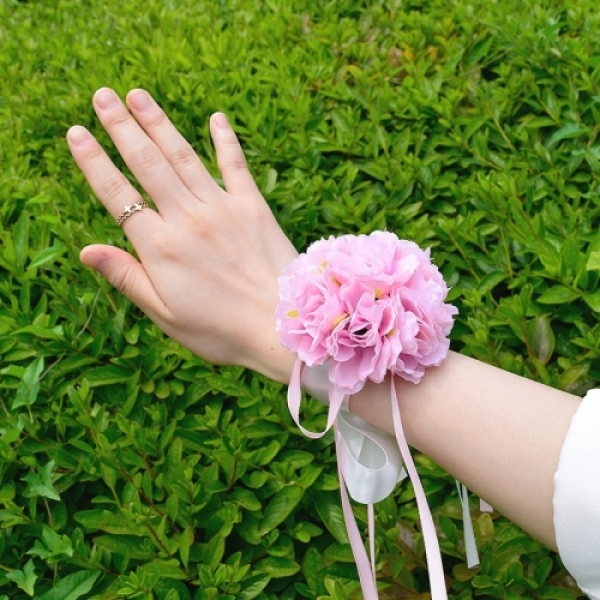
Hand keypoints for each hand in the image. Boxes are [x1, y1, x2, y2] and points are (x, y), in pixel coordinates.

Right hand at [67, 88, 296, 382]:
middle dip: (122, 127)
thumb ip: (127, 278)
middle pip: (148, 164)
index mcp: (160, 247)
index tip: (77, 132)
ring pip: (184, 157)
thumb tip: (86, 251)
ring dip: (160, 124)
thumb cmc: (220, 330)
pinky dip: (226, 140)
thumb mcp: (165, 314)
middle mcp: (188, 219)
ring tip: (139, 96)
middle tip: (103, 96)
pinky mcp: (254, 208)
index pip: (118, 195)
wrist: (281, 328)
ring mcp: (223, 209)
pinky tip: (216, 118)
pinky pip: (236, 166)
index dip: (95, 162)